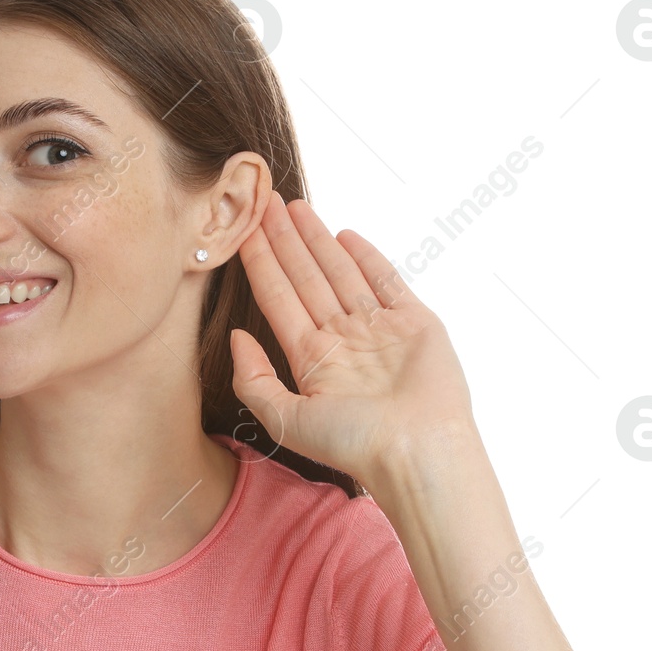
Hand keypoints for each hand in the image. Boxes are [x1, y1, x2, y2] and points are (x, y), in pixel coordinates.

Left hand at [229, 192, 477, 491]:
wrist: (416, 449)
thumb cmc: (353, 443)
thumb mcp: (286, 419)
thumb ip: (254, 380)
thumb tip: (235, 338)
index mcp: (312, 360)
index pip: (277, 299)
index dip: (260, 263)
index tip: (242, 230)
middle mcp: (342, 340)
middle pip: (305, 278)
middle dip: (284, 240)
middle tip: (264, 201)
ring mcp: (378, 329)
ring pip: (341, 273)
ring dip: (318, 240)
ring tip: (296, 207)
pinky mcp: (415, 322)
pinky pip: (386, 280)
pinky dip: (367, 257)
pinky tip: (345, 235)